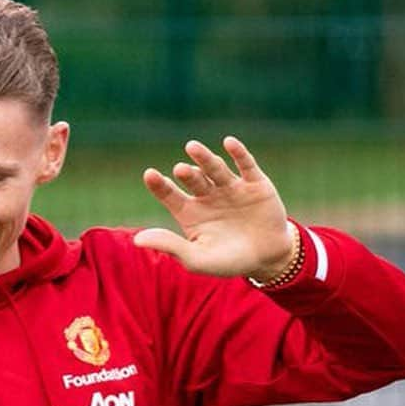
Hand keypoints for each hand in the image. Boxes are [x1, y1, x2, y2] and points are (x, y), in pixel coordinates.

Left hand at [134, 136, 293, 279]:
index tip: (149, 174)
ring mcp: (230, 187)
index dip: (159, 185)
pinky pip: (246, 164)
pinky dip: (238, 153)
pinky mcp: (254, 183)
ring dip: (205, 159)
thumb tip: (137, 239)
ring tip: (192, 148)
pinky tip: (228, 143)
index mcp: (190, 212)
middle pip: (193, 180)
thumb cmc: (228, 262)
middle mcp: (207, 195)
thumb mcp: (197, 259)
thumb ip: (169, 246)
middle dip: (187, 174)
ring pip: (215, 168)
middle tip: (180, 170)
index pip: (170, 195)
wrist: (268, 259)